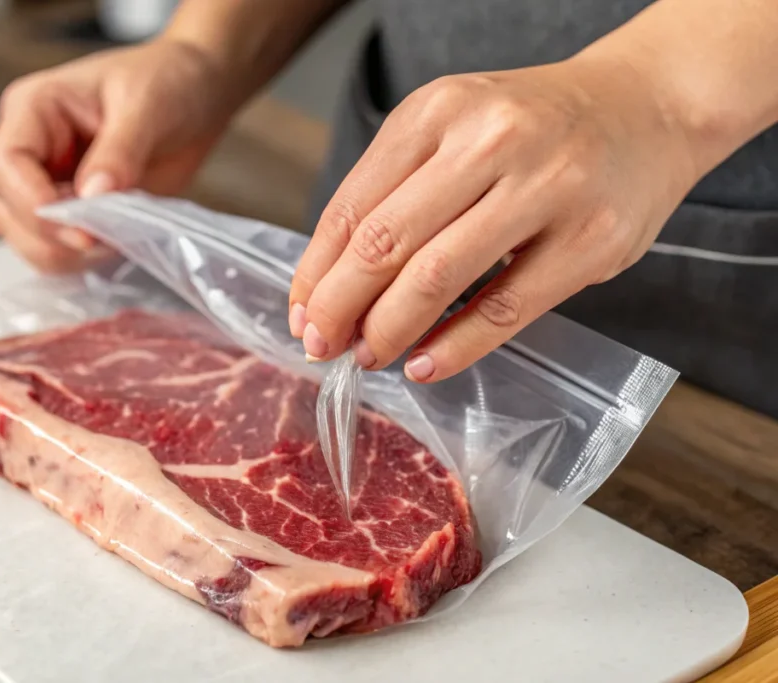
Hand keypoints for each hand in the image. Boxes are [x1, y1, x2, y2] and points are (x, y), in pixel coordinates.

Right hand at [0, 38, 236, 271]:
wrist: (196, 96)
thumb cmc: (166, 81)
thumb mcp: (147, 106)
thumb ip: (119, 151)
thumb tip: (92, 197)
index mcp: (33, 110)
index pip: (4, 167)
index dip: (33, 204)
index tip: (81, 229)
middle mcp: (29, 151)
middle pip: (4, 211)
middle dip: (51, 236)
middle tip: (106, 237)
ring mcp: (46, 185)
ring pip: (25, 240)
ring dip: (67, 254)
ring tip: (115, 237)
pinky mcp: (70, 214)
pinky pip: (57, 251)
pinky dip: (83, 260)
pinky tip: (116, 243)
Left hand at [289, 54, 699, 381]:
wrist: (645, 106)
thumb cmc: (532, 127)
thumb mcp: (452, 129)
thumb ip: (394, 191)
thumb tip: (329, 285)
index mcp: (438, 110)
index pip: (352, 207)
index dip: (316, 273)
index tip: (302, 315)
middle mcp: (488, 139)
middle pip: (384, 243)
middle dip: (339, 308)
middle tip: (322, 346)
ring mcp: (546, 187)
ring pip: (436, 277)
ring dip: (387, 330)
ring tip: (368, 356)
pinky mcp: (590, 240)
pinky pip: (504, 309)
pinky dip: (454, 348)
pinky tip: (424, 365)